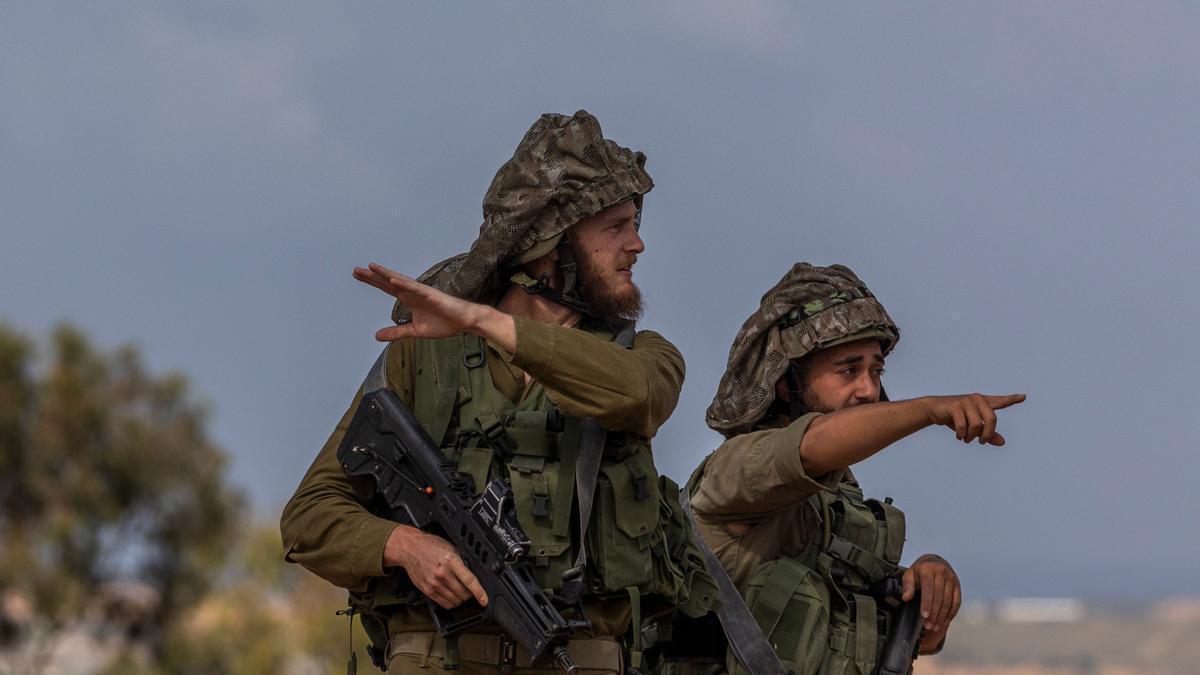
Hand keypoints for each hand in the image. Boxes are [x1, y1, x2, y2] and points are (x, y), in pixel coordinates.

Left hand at [353, 263, 485, 340]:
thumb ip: (397, 332)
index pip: (386, 288)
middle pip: (388, 282)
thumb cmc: (444, 323)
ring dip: (385, 275)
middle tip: (356, 270)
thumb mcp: (415, 331)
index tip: (358, 275)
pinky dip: (403, 283)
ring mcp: (421, 292)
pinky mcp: (431, 294)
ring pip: (400, 281)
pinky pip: (415, 288)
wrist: (464, 322)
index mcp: (409, 300)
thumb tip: (377, 335)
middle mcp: (412, 293)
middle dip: (372, 276)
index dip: (373, 281)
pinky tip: (392, 279)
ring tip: (371, 268)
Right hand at [384, 524, 487, 609]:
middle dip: (471, 594)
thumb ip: (462, 561)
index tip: (484, 600)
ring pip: (455, 601)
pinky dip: (452, 602)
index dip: (479, 592)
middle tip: (471, 590)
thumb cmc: (430, 546)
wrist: (410, 548)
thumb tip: (474, 574)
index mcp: (451, 561)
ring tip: (461, 592)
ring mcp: (434, 584)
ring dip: (461, 599)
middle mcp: (442, 574)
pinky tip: (453, 596)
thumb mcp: (451, 548)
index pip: (469, 581)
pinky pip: (444, 603)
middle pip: (463, 594)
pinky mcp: (428, 590)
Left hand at [901, 554, 959, 641]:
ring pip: (949, 601)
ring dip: (942, 616)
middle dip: (934, 614)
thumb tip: (906, 598)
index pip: (928, 589)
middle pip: (939, 597)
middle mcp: (941, 572)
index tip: (924, 616)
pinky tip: (944, 621)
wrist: (935, 561)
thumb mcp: (909, 574)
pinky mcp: (958, 585)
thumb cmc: (920, 571)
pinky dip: (951, 613)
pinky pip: (956, 602)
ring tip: (935, 627)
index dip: (926, 603)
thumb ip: (907, 586)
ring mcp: (951, 578)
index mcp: (928, 569)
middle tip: (928, 626)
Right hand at [922, 393, 1025, 444]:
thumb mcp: (972, 427)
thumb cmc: (955, 417)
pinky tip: (959, 437)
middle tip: (982, 442)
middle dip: (987, 434)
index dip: (1012, 399)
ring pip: (976, 425)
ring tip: (966, 439)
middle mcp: (977, 399)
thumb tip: (1002, 442)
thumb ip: (988, 434)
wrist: (934, 409)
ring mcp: (966, 401)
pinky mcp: (956, 406)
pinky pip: (963, 426)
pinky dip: (961, 435)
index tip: (1023, 397)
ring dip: (971, 437)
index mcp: (983, 402)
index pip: (1000, 401)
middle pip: (992, 419)